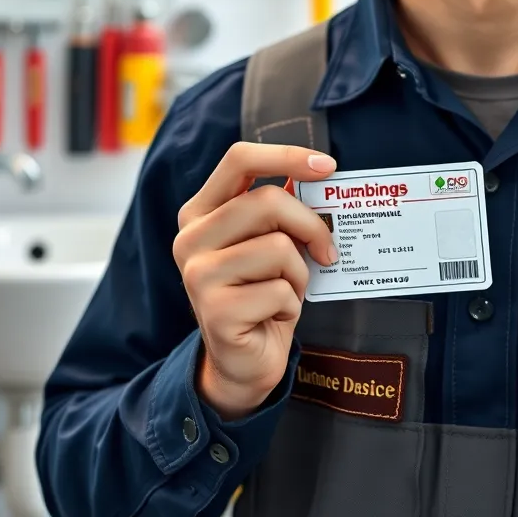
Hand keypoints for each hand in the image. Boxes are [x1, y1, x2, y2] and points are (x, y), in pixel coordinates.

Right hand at [172, 142, 337, 420]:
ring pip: (278, 247)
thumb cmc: (263, 290)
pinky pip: (280, 290)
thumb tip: (321, 174)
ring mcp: (197, 275)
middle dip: (310, 224)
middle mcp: (190, 238)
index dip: (286, 156)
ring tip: (286, 290)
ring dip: (299, 272)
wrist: (245, 360)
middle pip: (267, 201)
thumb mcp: (271, 241)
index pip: (239, 160)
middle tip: (327, 250)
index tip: (327, 165)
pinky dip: (291, 303)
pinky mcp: (215, 311)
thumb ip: (283, 209)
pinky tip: (274, 315)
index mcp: (201, 211)